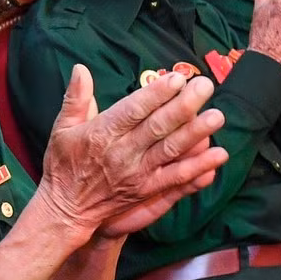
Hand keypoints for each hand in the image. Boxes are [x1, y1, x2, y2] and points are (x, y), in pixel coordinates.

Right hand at [35, 65, 227, 238]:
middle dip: (184, 106)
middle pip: (158, 127)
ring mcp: (137, 173)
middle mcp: (122, 153)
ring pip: (171, 150)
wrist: (66, 210)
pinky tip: (218, 155)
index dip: (156, 93)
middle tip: (205, 87)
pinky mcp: (146, 190)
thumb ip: (75, 99)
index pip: (133, 109)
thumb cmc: (63, 165)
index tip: (177, 78)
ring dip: (196, 133)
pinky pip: (176, 178)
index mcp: (102, 133)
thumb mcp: (62, 128)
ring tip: (217, 117)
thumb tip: (80, 69)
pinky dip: (198, 167)